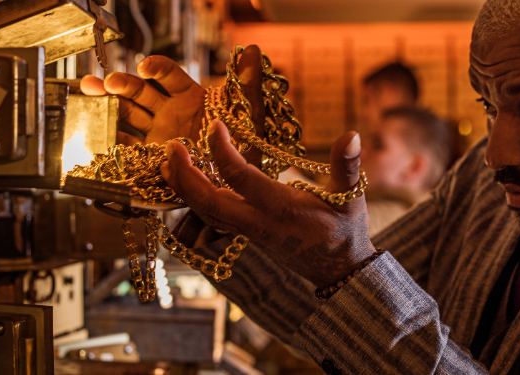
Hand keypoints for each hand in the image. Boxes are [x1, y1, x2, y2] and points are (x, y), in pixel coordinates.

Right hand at [80, 45, 265, 164]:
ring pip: (127, 112)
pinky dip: (110, 136)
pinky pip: (126, 143)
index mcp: (190, 96)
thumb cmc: (244, 142)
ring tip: (89, 92)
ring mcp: (157, 132)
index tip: (146, 66)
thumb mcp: (248, 111)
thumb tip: (253, 51)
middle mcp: (169, 111)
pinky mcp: (150, 154)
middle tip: (108, 82)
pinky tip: (95, 128)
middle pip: (140, 91)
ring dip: (107, 102)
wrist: (236, 178)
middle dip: (122, 84)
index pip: (170, 75)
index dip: (157, 67)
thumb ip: (247, 82)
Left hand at [161, 120, 375, 287]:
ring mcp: (249, 232)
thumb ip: (347, 167)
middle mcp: (259, 223)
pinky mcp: (246, 234)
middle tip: (171, 147)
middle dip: (186, 175)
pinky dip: (195, 198)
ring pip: (205, 213)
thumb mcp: (351, 198)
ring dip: (184, 188)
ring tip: (167, 162)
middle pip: (209, 202)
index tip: (215, 124)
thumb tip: (351, 134)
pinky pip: (212, 217)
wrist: (338, 270)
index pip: (241, 178)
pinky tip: (187, 182)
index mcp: (281, 209)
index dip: (222, 150)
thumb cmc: (345, 231)